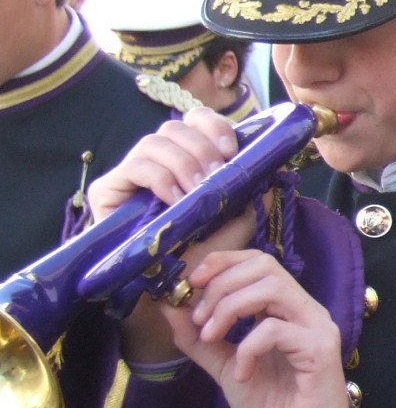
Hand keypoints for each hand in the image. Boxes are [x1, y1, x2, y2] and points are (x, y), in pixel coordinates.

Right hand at [89, 110, 253, 365]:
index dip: (213, 126)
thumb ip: (256, 187)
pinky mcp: (107, 190)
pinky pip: (134, 168)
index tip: (232, 151)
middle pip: (173, 127)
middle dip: (201, 148)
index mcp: (187, 157)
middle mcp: (156, 160)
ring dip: (183, 164)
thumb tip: (276, 163)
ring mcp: (129, 173)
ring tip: (197, 193)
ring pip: (153, 143)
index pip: (195, 120)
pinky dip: (161, 180)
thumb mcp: (242, 215)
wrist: (180, 287)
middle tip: (216, 177)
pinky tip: (176, 201)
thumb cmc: (209, 249)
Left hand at [170, 248, 349, 407]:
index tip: (190, 284)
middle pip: (264, 265)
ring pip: (271, 288)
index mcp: (286, 308)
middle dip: (220, 285)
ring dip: (229, 308)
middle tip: (199, 319)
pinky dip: (247, 347)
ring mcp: (316, 327)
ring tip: (211, 337)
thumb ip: (199, 338)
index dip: (221, 262)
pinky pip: (275, 329)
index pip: (257, 261)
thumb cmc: (272, 407)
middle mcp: (305, 310)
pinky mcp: (321, 349)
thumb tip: (167, 305)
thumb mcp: (224, 366)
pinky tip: (242, 373)